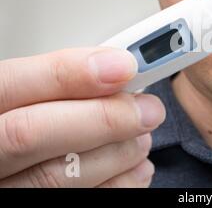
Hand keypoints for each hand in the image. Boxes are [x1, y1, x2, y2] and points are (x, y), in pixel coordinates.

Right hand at [0, 47, 164, 187]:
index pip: (11, 86)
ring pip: (54, 177)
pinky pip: (82, 202)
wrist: (17, 165)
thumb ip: (59, 87)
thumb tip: (117, 70)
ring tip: (143, 138)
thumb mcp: (30, 97)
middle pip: (31, 134)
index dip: (69, 74)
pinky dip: (117, 184)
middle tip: (148, 109)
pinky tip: (136, 168)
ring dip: (115, 153)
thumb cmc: (25, 125)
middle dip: (102, 117)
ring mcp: (4, 190)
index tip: (122, 66)